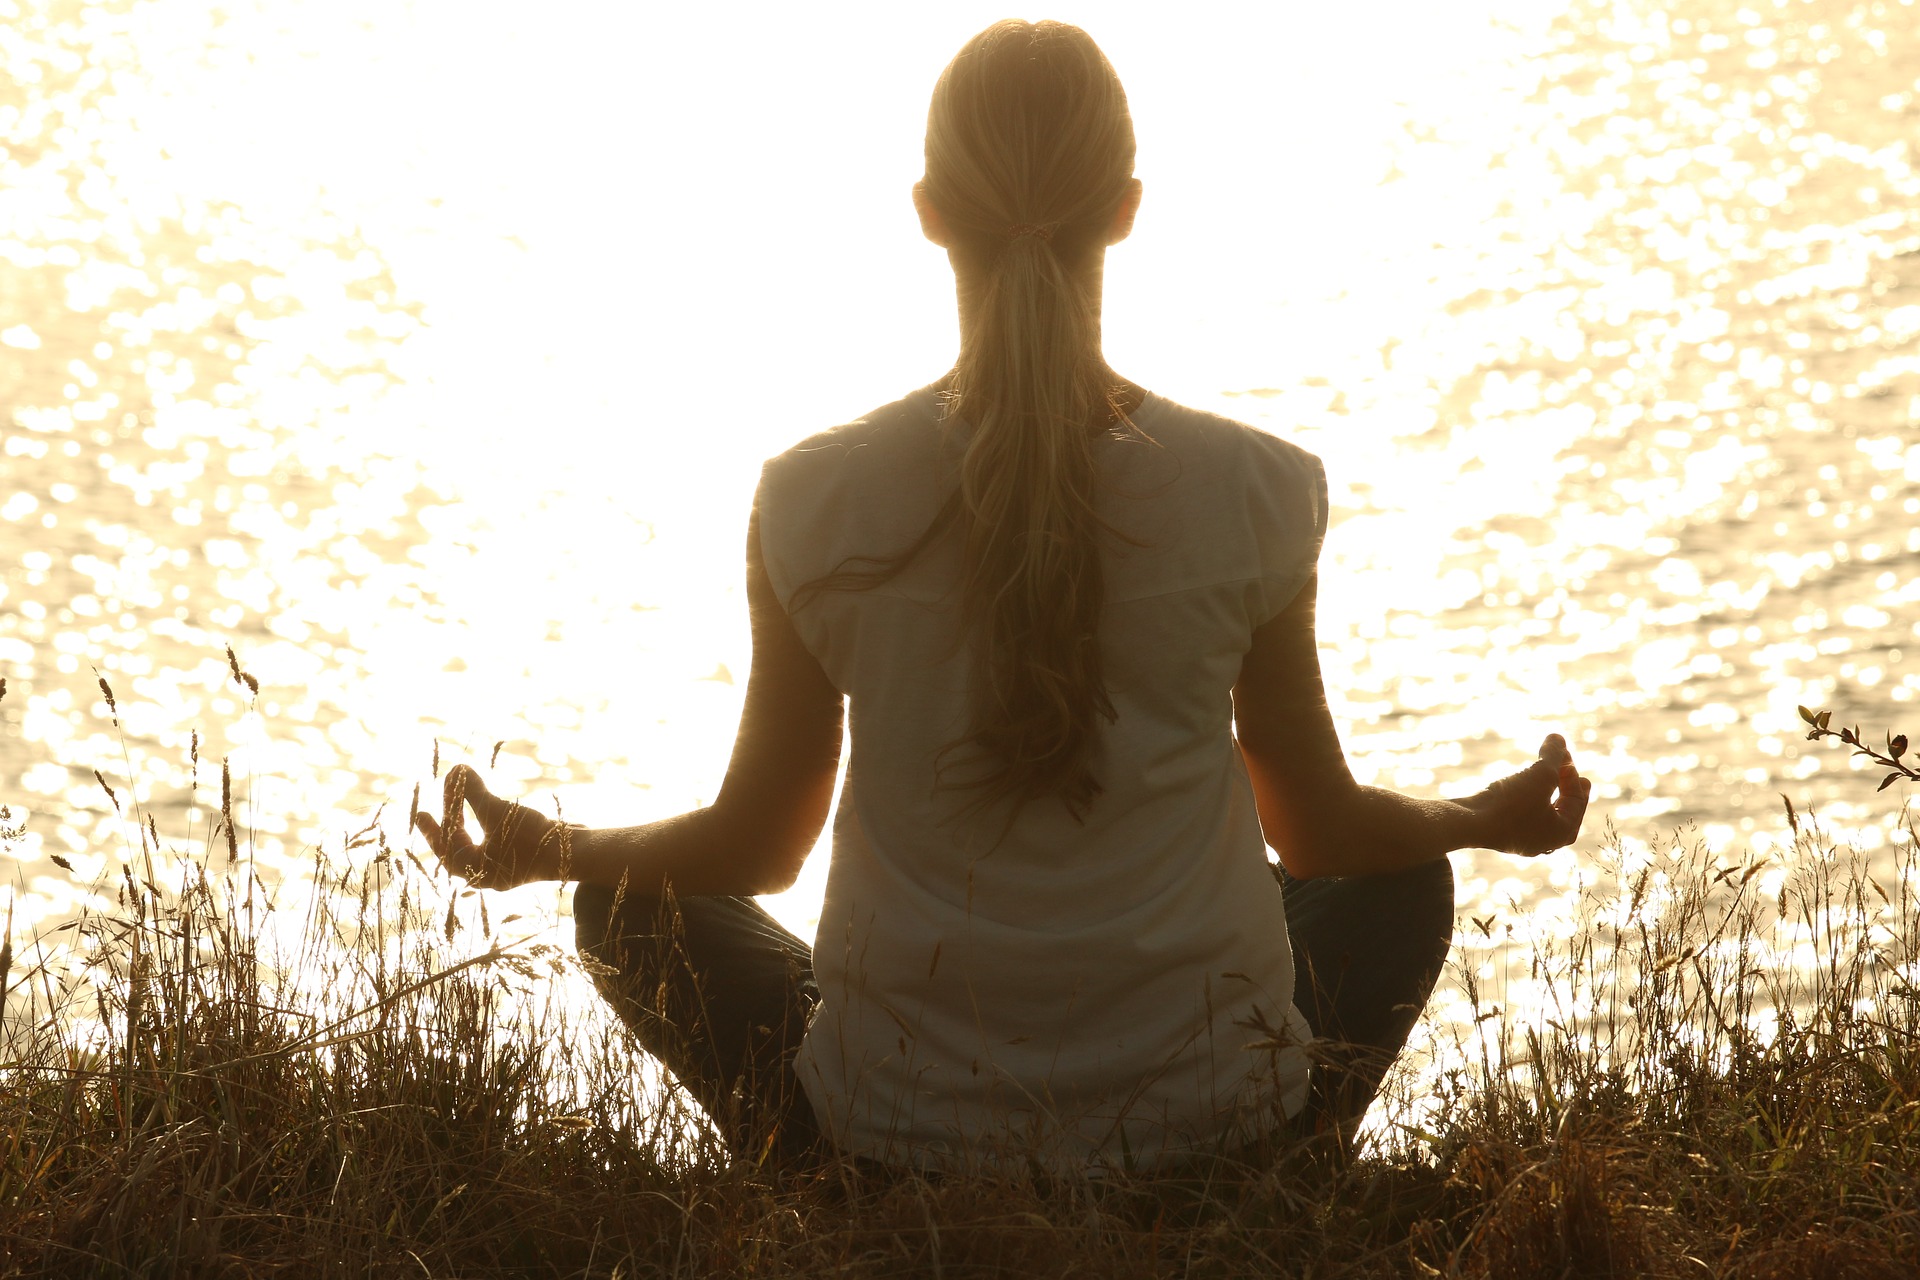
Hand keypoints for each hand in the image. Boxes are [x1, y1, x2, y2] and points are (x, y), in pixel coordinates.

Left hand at [413, 764, 564, 887]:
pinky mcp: (522, 857)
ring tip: (462, 800)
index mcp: (476, 871)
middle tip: (441, 800)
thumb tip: (456, 769)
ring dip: (470, 819)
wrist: (574, 852)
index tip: (420, 813)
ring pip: (478, 842)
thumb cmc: (531, 837)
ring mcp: (507, 867)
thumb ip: (472, 792)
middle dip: (452, 820)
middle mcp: (488, 873)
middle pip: (461, 846)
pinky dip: (488, 822)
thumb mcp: (496, 812)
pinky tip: (490, 807)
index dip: (432, 829)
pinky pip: (495, 840)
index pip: (446, 849)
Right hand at [1461, 734, 1590, 856]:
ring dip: (1544, 790)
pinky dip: (1525, 798)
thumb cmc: (1511, 803)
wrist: (1468, 823)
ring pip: (1541, 813)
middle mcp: (1544, 842)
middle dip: (1564, 785)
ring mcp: (1521, 840)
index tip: (1562, 754)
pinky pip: (1521, 814)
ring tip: (1541, 773)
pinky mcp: (1501, 833)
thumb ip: (1554, 755)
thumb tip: (1558, 737)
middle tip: (1567, 767)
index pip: (1576, 801)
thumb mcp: (1540, 774)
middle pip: (1562, 810)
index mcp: (1561, 833)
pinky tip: (1517, 785)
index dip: (1572, 774)